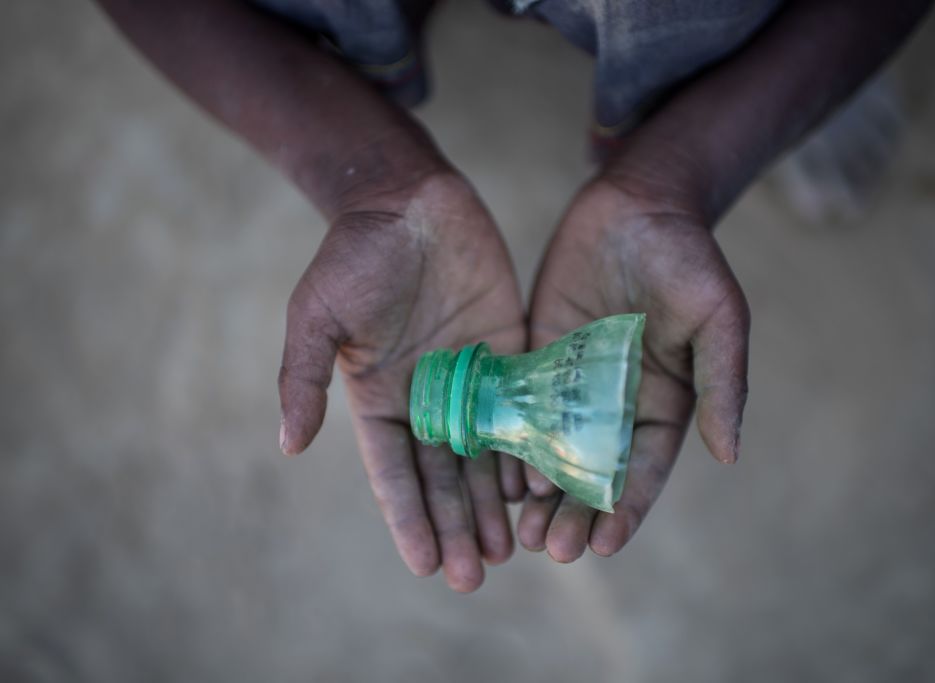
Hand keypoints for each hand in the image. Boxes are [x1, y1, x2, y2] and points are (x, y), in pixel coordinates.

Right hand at [278, 169, 525, 591]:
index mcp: (380, 397)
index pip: (393, 472)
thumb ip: (304, 378)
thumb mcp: (317, 315)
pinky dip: (528, 451)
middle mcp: (427, 398)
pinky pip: (521, 412)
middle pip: (443, 476)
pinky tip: (538, 488)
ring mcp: (471, 378)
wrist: (410, 198)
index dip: (409, 519)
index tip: (426, 565)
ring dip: (492, 504)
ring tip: (508, 550)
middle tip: (476, 575)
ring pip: (484, 455)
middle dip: (456, 526)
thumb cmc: (356, 252)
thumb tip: (288, 446)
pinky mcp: (509, 353)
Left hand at [520, 176, 749, 561]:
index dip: (625, 510)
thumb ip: (722, 383)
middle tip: (550, 549)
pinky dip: (509, 443)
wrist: (636, 202)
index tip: (605, 545)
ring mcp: (572, 382)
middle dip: (574, 513)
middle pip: (592, 473)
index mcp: (664, 403)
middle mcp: (615, 403)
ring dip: (538, 492)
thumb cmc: (687, 257)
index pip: (643, 471)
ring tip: (520, 530)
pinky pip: (519, 408)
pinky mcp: (536, 356)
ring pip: (551, 451)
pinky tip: (493, 472)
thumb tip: (730, 454)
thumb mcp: (717, 318)